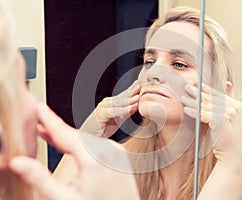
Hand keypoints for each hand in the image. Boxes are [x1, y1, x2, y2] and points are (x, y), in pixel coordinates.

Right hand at [9, 104, 139, 199]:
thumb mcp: (65, 198)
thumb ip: (40, 179)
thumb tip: (19, 163)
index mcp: (94, 158)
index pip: (65, 133)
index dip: (49, 120)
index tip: (39, 108)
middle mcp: (109, 150)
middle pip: (76, 135)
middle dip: (57, 131)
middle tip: (39, 127)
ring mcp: (117, 152)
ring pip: (87, 139)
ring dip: (70, 139)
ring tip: (51, 137)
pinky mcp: (120, 157)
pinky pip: (98, 145)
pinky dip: (84, 145)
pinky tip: (75, 148)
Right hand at [95, 80, 140, 136]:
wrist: (91, 137)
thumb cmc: (103, 128)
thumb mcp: (118, 119)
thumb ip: (126, 112)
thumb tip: (136, 105)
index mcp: (112, 103)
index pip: (125, 94)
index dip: (133, 89)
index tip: (142, 84)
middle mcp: (107, 102)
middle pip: (122, 96)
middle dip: (132, 91)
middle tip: (142, 86)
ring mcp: (103, 107)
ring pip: (118, 102)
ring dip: (128, 100)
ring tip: (138, 98)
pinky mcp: (100, 114)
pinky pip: (113, 111)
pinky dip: (122, 110)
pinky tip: (130, 108)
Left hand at [181, 83, 241, 163]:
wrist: (234, 156)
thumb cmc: (229, 140)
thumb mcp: (228, 121)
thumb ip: (223, 108)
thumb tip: (212, 98)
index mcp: (237, 105)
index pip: (218, 94)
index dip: (206, 89)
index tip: (196, 84)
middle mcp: (234, 107)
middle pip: (211, 98)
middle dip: (197, 92)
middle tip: (186, 87)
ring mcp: (229, 113)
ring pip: (206, 106)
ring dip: (192, 101)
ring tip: (183, 99)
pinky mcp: (221, 121)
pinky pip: (203, 114)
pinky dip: (194, 112)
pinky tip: (186, 110)